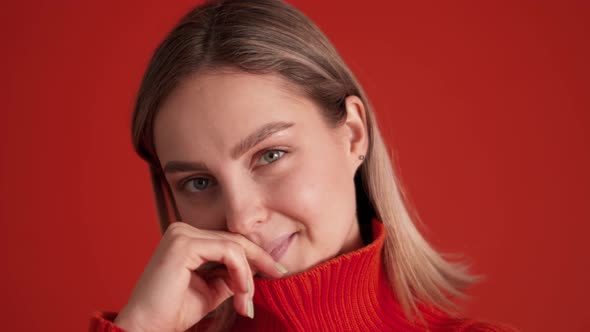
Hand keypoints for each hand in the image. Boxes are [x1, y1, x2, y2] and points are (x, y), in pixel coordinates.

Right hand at [113, 221, 285, 331]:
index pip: (230, 241)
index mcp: (188, 238)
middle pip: (235, 240)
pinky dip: (241, 272)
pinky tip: (242, 291)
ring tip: (246, 301)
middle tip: (278, 275)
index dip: (256, 255)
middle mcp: (183, 230)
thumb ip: (233, 274)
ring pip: (235, 246)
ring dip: (248, 275)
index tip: (276, 270)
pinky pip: (228, 252)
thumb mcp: (213, 289)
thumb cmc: (175, 311)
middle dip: (259, 262)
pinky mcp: (184, 244)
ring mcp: (182, 234)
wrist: (147, 328)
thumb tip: (260, 265)